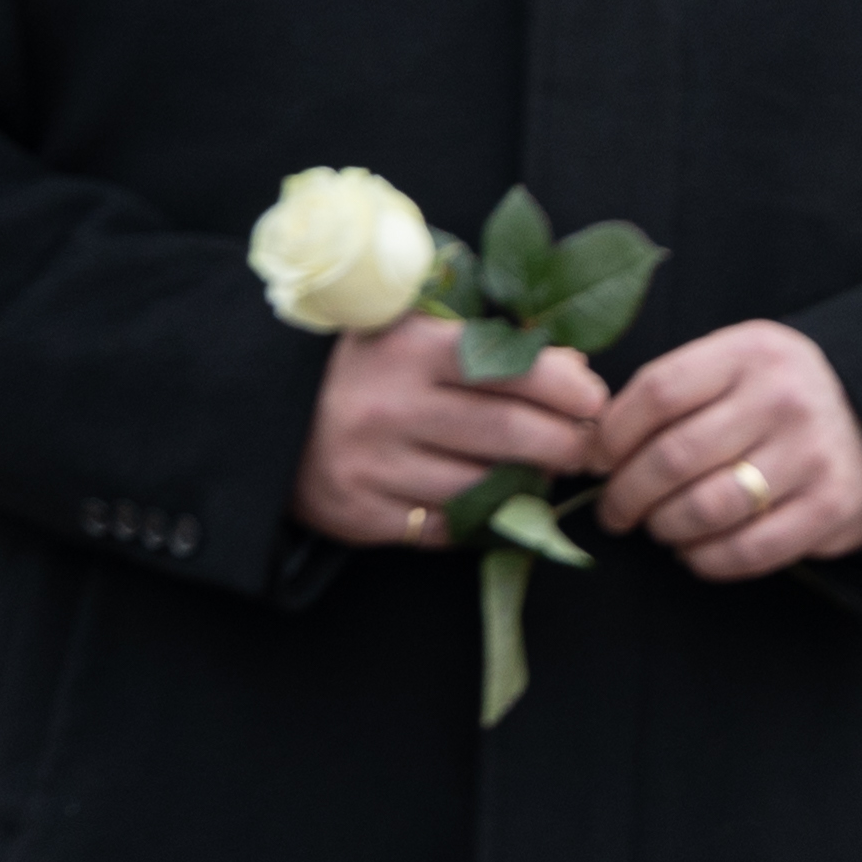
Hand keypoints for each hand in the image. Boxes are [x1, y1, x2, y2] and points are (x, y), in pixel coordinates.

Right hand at [291, 318, 605, 547]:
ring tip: (546, 471)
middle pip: (507, 433)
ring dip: (529, 484)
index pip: (511, 368)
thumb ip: (496, 344)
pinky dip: (482, 519)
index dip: (568, 389)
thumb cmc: (368, 366)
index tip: (596, 401)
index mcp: (408, 348)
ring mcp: (370, 467)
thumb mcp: (420, 332)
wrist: (265, 417)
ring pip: (483, 487)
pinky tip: (499, 502)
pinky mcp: (358, 516)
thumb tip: (577, 373)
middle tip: (588, 447)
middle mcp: (387, 407)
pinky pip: (446, 528)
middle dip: (565, 443)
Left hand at [590, 320, 861, 581]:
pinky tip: (696, 548)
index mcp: (754, 351)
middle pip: (671, 457)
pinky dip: (704, 559)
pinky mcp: (831, 506)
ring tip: (660, 525)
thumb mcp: (738, 365)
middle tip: (616, 510)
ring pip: (702, 509)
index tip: (598, 460)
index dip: (611, 436)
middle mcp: (785, 397)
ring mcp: (812, 453)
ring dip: (663, 528)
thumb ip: (673, 390)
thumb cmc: (781, 398)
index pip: (657, 392)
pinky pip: (744, 550)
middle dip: (625, 495)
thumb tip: (589, 444)